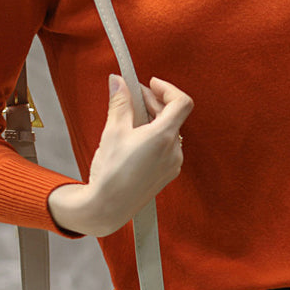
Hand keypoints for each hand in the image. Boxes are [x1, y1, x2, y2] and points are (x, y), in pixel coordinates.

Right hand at [48, 75, 193, 236]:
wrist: (108, 207)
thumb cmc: (110, 172)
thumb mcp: (113, 130)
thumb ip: (120, 102)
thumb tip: (118, 81)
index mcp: (163, 137)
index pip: (181, 102)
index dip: (167, 88)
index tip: (151, 84)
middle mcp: (174, 150)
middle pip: (173, 115)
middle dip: (154, 101)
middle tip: (132, 96)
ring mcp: (173, 163)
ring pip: (170, 130)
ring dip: (154, 119)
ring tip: (131, 117)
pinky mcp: (168, 173)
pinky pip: (167, 146)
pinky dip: (155, 135)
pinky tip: (136, 137)